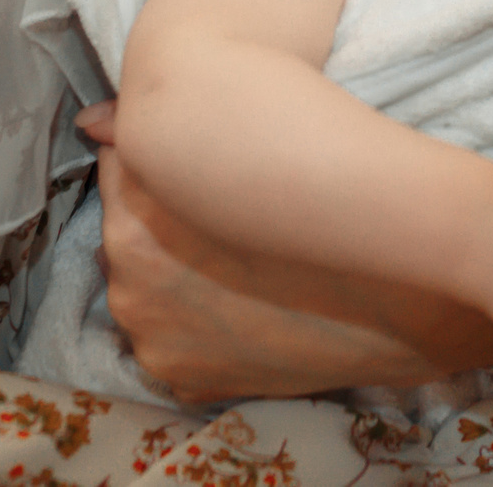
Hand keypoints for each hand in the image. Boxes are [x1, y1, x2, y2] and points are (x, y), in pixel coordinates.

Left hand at [75, 103, 492, 400]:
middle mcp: (127, 271)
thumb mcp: (243, 147)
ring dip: (174, 273)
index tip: (206, 167)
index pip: (125, 161)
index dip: (168, 160)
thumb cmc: (331, 196)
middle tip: (229, 220)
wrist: (402, 286)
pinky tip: (243, 306)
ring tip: (241, 265)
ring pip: (145, 283)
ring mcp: (149, 328)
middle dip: (165, 220)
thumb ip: (150, 132)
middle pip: (128, 226)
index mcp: (138, 205)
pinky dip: (195, 322)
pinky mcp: (178, 371)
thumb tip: (91, 120)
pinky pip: (168, 335)